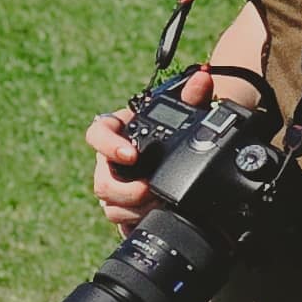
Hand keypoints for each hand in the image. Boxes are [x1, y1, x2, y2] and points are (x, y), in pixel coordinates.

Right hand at [85, 66, 215, 229]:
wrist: (178, 155)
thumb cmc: (174, 129)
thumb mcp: (184, 111)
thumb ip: (193, 94)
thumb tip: (203, 77)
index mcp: (117, 132)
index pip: (97, 133)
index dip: (108, 145)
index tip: (130, 154)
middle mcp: (109, 161)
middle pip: (101, 180)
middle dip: (126, 190)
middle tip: (150, 190)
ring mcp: (114, 187)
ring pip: (110, 205)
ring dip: (133, 209)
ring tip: (159, 205)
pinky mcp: (123, 210)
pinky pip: (121, 223)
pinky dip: (137, 224)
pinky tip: (154, 221)